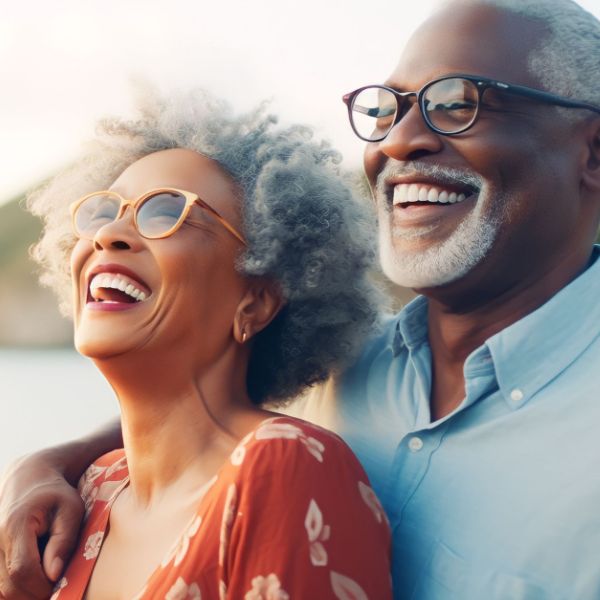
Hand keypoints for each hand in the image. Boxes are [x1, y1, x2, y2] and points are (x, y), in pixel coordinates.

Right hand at [0, 454, 83, 598]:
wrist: (28, 480)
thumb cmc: (55, 494)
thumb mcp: (70, 509)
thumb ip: (64, 540)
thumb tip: (54, 574)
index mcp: (16, 525)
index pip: (22, 570)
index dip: (40, 586)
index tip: (59, 586)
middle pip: (7, 586)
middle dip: (33, 595)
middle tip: (55, 589)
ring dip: (22, 594)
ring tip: (44, 584)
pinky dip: (13, 589)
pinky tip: (31, 582)